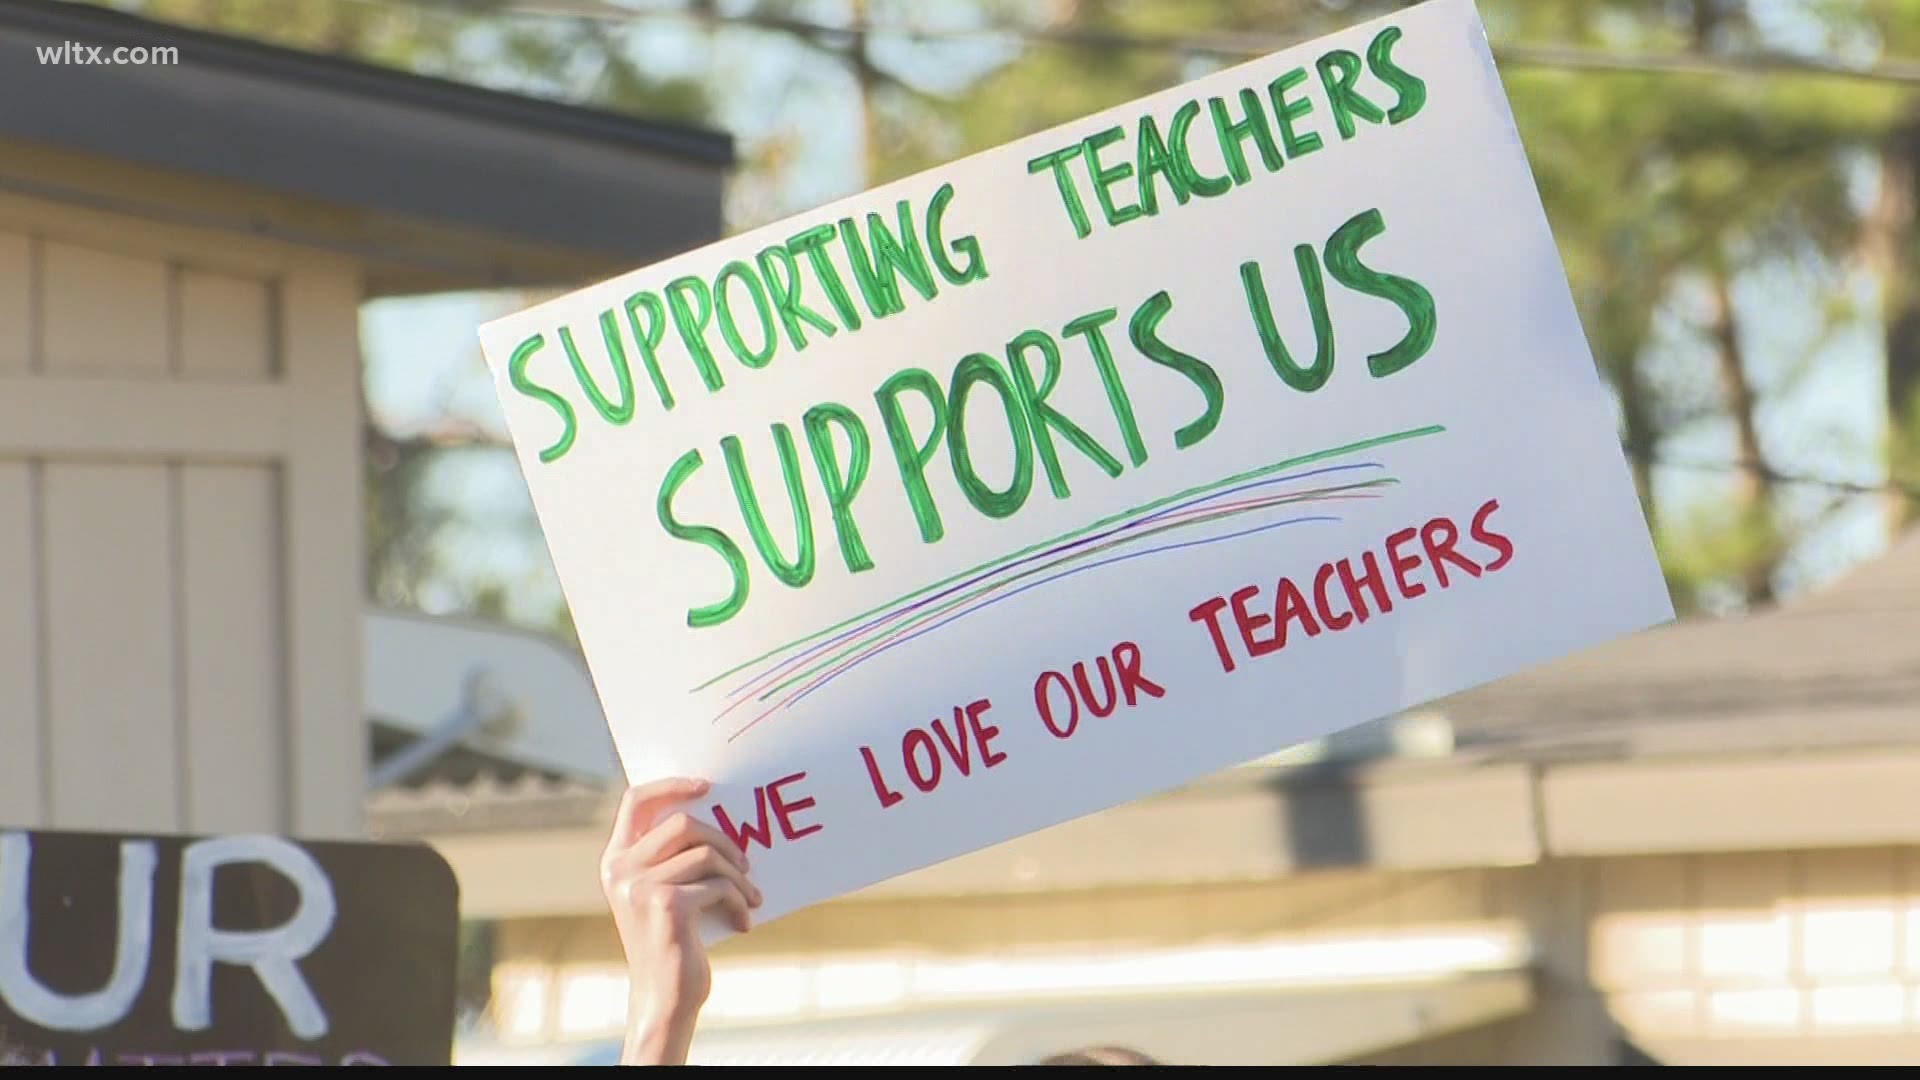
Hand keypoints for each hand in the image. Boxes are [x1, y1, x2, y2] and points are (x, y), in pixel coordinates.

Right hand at [600, 777, 761, 1064]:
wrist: (666, 997)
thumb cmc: (674, 942)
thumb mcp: (664, 893)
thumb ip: (672, 857)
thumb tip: (718, 816)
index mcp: (615, 861)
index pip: (636, 801)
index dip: (671, 785)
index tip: (707, 786)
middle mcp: (621, 870)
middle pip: (682, 822)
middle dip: (723, 839)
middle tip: (745, 863)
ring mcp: (640, 886)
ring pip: (706, 854)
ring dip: (738, 876)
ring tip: (751, 897)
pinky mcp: (667, 904)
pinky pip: (718, 884)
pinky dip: (739, 901)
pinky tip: (743, 922)